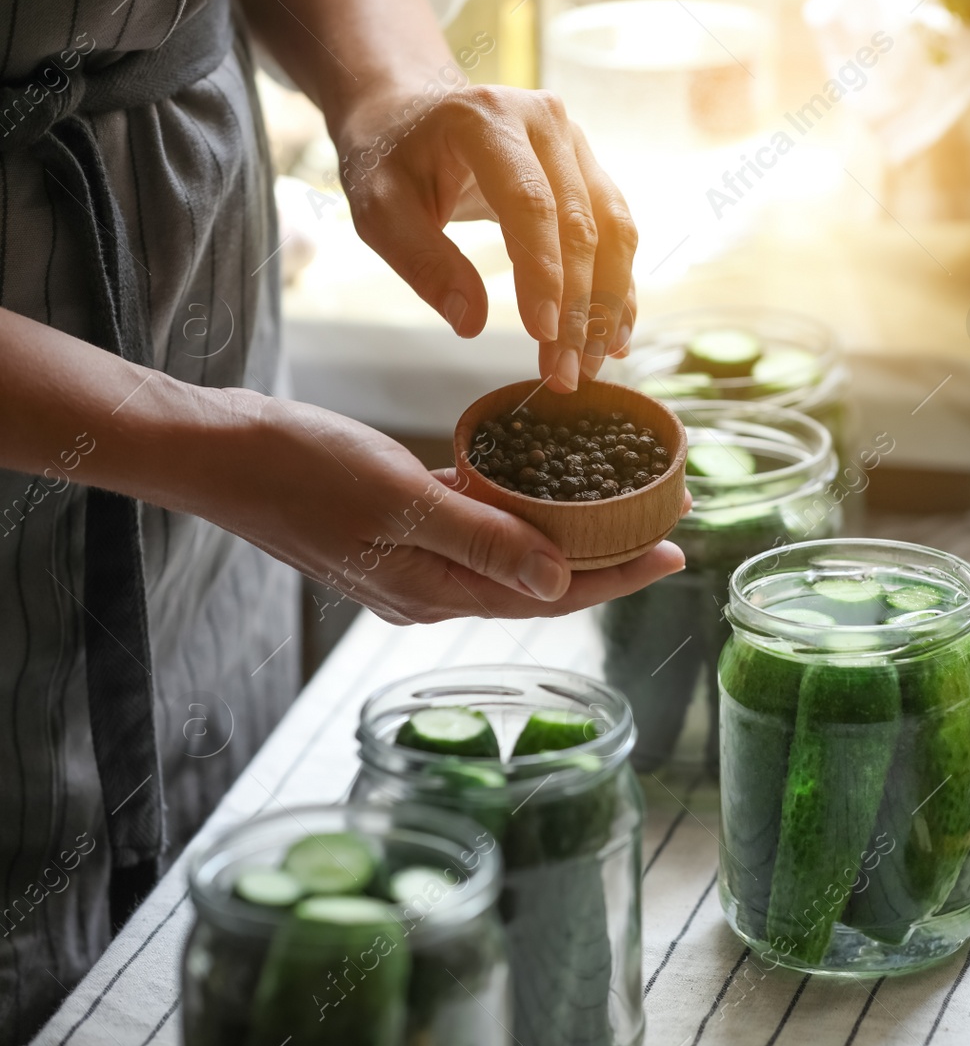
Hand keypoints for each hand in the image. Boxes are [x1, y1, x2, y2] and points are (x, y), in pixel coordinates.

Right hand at [204, 390, 683, 624]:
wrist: (217, 451)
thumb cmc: (302, 471)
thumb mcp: (402, 503)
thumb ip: (483, 544)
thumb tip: (560, 583)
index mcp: (435, 592)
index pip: (549, 593)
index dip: (616, 576)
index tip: (675, 553)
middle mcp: (429, 588)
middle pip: (539, 577)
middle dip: (606, 554)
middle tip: (668, 520)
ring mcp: (410, 560)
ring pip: (509, 550)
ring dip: (565, 529)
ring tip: (621, 503)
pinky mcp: (395, 528)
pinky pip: (471, 524)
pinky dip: (510, 507)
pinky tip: (539, 482)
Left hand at [335, 85, 637, 392]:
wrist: (410, 111)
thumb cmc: (389, 158)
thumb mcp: (380, 207)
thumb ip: (422, 261)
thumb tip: (470, 323)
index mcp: (489, 119)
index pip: (531, 204)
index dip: (544, 273)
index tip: (542, 334)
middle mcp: (546, 121)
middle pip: (580, 224)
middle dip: (579, 307)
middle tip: (567, 373)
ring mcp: (576, 143)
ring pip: (613, 231)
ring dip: (609, 305)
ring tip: (593, 363)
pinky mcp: (590, 169)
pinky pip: (617, 233)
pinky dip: (619, 288)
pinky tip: (613, 338)